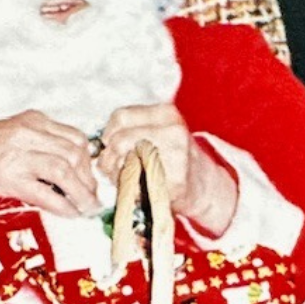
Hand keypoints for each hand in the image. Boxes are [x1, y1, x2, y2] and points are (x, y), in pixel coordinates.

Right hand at [0, 110, 99, 219]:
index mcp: (34, 120)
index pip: (76, 138)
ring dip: (81, 194)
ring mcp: (19, 155)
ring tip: (86, 207)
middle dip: (89, 180)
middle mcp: (29, 134)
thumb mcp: (18, 131)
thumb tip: (77, 166)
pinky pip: (46, 194)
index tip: (92, 177)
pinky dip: (63, 205)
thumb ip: (44, 141)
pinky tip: (70, 213)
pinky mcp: (10, 178)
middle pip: (75, 155)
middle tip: (92, 196)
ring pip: (64, 172)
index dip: (90, 161)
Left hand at [98, 104, 237, 235]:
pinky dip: (129, 189)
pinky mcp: (174, 182)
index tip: (108, 144)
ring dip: (115, 174)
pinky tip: (134, 189)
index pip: (121, 116)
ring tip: (122, 178)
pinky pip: (138, 185)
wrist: (204, 184)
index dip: (108, 133)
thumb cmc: (173, 156)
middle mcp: (173, 132)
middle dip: (108, 157)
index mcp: (167, 114)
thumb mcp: (159, 130)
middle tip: (109, 167)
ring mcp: (175, 157)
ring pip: (125, 163)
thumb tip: (100, 142)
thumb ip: (132, 128)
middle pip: (119, 140)